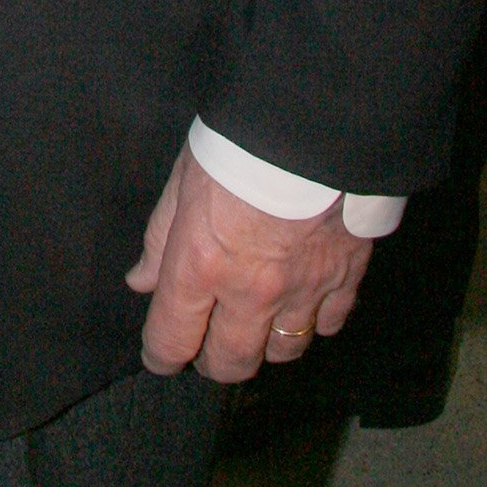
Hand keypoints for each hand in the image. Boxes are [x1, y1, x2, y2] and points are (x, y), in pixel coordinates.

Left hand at [127, 146, 370, 381]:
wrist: (314, 123)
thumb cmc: (239, 141)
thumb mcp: (183, 179)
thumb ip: (161, 238)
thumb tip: (142, 281)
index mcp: (201, 264)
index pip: (172, 339)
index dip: (161, 356)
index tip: (159, 356)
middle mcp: (251, 290)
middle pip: (231, 362)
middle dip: (213, 362)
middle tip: (206, 347)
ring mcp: (302, 290)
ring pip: (282, 352)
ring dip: (264, 345)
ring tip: (254, 324)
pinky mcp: (344, 279)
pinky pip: (328, 327)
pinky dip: (312, 322)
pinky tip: (301, 303)